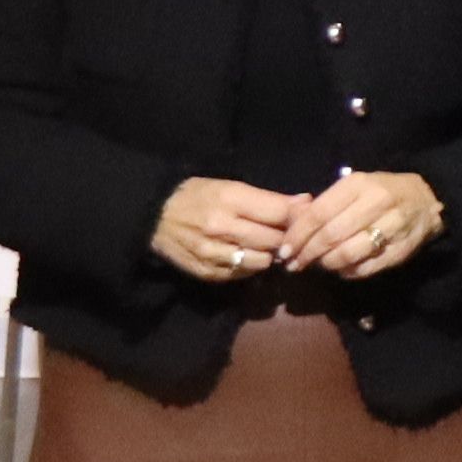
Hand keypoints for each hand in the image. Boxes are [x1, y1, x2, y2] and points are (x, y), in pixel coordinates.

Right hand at [151, 177, 302, 283]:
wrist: (155, 216)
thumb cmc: (197, 195)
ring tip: (264, 246)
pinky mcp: (209, 273)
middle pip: (273, 240)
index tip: (305, 218)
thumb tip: (306, 203)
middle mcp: (222, 228)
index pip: (278, 213)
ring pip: (262, 262)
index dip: (297, 217)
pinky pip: (243, 274)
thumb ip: (267, 199)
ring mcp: (214, 254)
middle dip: (285, 238)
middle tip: (286, 233)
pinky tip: (245, 255)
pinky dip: (250, 266)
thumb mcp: (229, 186)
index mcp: (229, 199)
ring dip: (269, 255)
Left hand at [284, 170, 443, 278]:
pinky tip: (341, 269)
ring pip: (348, 255)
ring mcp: (391, 228)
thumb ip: (323, 205)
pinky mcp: (401, 250)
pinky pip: (366, 268)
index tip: (284, 250)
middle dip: (308, 254)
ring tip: (318, 265)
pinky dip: (348, 273)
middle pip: (331, 236)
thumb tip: (290, 228)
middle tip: (295, 264)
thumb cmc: (379, 192)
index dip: (298, 235)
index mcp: (358, 185)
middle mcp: (375, 204)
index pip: (319, 213)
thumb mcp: (352, 188)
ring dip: (327, 264)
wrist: (425, 200)